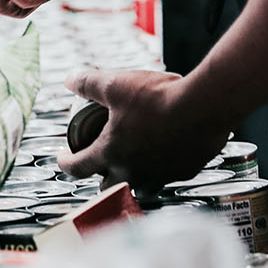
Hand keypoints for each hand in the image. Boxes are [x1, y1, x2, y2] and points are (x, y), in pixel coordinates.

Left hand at [59, 69, 229, 189]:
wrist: (205, 107)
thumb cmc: (159, 98)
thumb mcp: (115, 83)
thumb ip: (88, 83)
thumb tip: (70, 80)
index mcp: (110, 153)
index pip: (77, 168)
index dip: (64, 162)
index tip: (63, 158)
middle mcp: (133, 172)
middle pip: (107, 186)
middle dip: (100, 175)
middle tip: (101, 159)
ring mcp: (160, 176)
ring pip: (140, 187)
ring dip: (133, 177)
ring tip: (134, 160)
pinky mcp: (184, 172)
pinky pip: (167, 176)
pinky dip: (162, 167)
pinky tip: (166, 151)